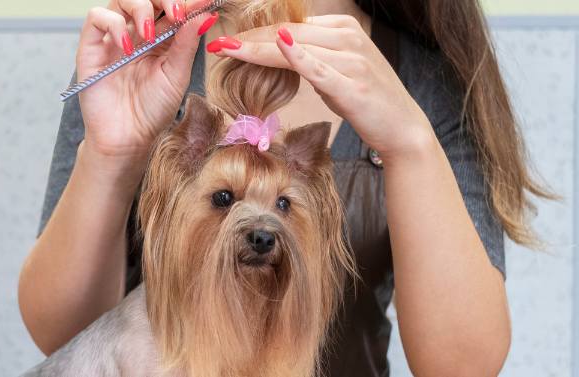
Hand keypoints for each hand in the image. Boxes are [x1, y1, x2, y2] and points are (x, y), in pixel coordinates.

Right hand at [76, 0, 218, 159]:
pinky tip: (127, 47)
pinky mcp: (92, 46)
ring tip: (150, 34)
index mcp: (161, 38)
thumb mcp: (177, 75)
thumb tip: (204, 13)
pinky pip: (96, 17)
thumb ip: (187, 42)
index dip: (187, 2)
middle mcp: (137, 33)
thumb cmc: (153, 110)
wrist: (128, 137)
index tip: (206, 0)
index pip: (171, 8)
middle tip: (178, 12)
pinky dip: (112, 24)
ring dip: (140, 7)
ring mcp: (114, 38)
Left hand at [207, 15, 434, 159]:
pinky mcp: (352, 85)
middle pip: (288, 32)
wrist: (403, 128)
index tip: (230, 39)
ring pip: (294, 48)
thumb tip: (281, 49)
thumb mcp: (338, 69)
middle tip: (218, 43)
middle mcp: (348, 38)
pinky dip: (296, 56)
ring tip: (227, 49)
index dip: (257, 31)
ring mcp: (351, 60)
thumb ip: (314, 55)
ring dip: (257, 48)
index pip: (290, 25)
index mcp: (343, 28)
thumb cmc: (367, 99)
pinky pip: (318, 68)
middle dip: (249, 38)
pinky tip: (276, 46)